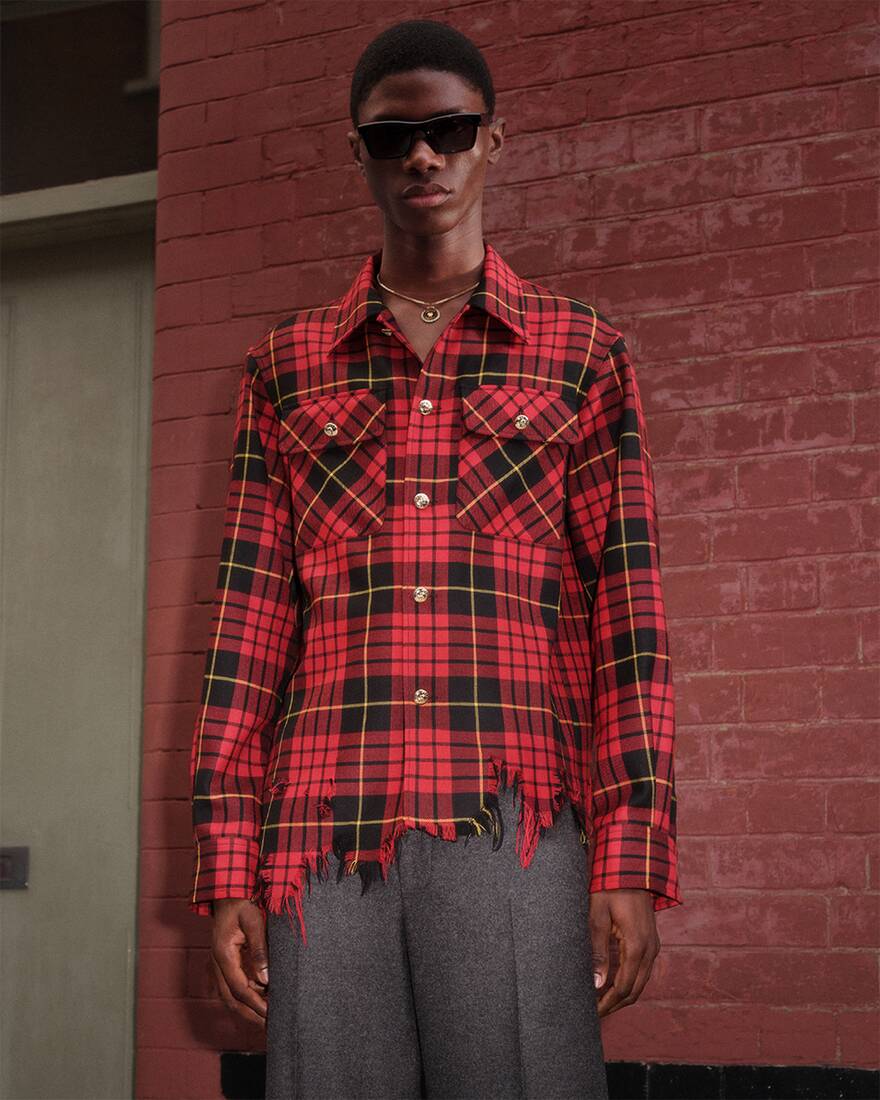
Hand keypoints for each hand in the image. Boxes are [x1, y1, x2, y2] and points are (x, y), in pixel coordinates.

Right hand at [210, 898, 269, 1027]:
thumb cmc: (241, 904)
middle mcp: (217, 964)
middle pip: (232, 1000)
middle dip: (250, 1015)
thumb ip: (259, 949)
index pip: (240, 989)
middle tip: (270, 1026)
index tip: (271, 1014)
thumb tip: (265, 979)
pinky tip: (262, 1000)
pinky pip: (233, 987)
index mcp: (223, 955)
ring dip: (248, 1009)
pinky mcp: (225, 963)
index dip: (256, 1004)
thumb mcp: (253, 921)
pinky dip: (246, 998)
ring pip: (230, 996)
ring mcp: (219, 965)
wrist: (228, 893)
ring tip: (268, 1019)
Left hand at [589, 889, 659, 1017]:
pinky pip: (643, 970)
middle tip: (595, 1013)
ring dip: (623, 995)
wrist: (630, 869)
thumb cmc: (609, 889)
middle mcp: (650, 950)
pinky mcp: (651, 942)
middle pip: (635, 990)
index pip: (624, 987)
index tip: (593, 1013)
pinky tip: (613, 983)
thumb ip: (598, 951)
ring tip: (601, 1002)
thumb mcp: (597, 917)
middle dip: (615, 1004)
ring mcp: (653, 946)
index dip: (608, 1003)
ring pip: (641, 982)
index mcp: (637, 946)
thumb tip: (598, 984)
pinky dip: (629, 982)